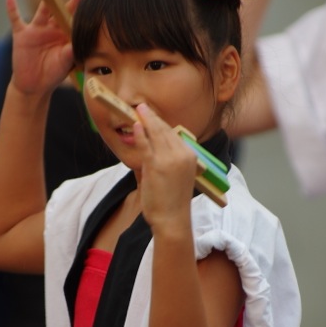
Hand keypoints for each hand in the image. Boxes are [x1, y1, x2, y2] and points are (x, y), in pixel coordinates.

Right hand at [5, 0, 78, 95]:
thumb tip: (76, 42)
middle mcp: (51, 28)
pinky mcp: (22, 34)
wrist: (34, 85)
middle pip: (57, 10)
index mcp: (63, 34)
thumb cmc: (53, 73)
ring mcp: (36, 29)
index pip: (70, 18)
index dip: (75, 7)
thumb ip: (70, 51)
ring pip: (41, 10)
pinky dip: (12, 7)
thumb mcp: (64, 62)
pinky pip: (15, 18)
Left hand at [132, 105, 198, 233]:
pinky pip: (146, 145)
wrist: (172, 219)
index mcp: (190, 156)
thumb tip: (150, 147)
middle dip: (153, 118)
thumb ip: (164, 160)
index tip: (152, 117)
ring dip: (146, 120)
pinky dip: (140, 134)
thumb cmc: (172, 201)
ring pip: (156, 134)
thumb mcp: (175, 176)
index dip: (161, 124)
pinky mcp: (156, 166)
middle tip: (143, 107)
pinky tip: (136, 125)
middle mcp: (182, 155)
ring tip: (138, 110)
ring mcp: (169, 159)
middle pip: (165, 131)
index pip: (174, 134)